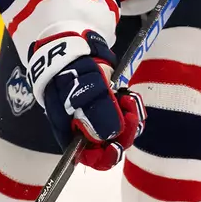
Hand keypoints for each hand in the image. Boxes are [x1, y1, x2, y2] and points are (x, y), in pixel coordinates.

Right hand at [30, 32, 145, 170]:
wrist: (74, 43)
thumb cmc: (71, 66)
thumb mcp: (83, 87)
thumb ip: (97, 112)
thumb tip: (109, 138)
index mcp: (70, 129)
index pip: (87, 156)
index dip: (103, 157)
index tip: (115, 146)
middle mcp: (83, 127)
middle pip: (108, 145)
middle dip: (123, 133)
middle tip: (130, 115)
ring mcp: (97, 116)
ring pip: (120, 131)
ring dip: (130, 119)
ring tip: (128, 100)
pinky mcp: (109, 105)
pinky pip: (124, 116)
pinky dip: (130, 108)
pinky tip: (128, 96)